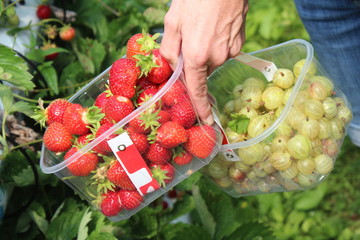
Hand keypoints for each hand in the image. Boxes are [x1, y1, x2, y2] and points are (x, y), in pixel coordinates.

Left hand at [160, 0, 247, 124]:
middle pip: (202, 72)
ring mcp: (231, 50)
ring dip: (205, 52)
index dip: (200, 108)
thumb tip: (172, 67)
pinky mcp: (240, 42)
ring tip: (201, 29)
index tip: (206, 122)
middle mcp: (216, 58)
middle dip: (193, 64)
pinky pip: (224, 51)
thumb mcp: (173, 21)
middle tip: (187, 42)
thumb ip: (169, 49)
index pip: (197, 90)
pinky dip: (217, 44)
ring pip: (213, 60)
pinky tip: (214, 27)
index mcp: (196, 55)